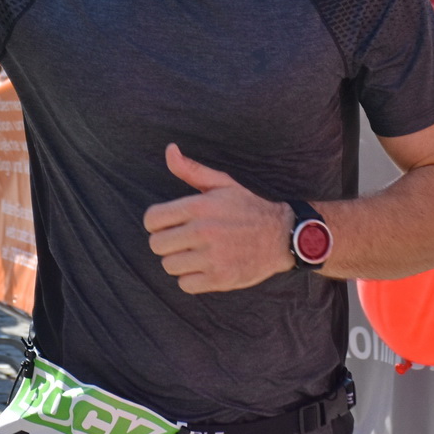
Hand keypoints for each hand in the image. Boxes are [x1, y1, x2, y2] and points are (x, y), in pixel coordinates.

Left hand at [142, 144, 292, 293]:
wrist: (281, 236)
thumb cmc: (247, 208)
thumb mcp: (222, 184)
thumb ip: (191, 170)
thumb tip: (169, 149)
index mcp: (199, 207)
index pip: (152, 220)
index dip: (157, 222)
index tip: (171, 224)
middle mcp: (203, 231)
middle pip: (157, 245)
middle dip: (167, 242)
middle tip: (184, 239)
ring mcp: (211, 257)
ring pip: (169, 266)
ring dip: (180, 261)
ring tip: (197, 253)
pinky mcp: (219, 278)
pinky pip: (184, 284)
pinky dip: (192, 278)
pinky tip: (205, 266)